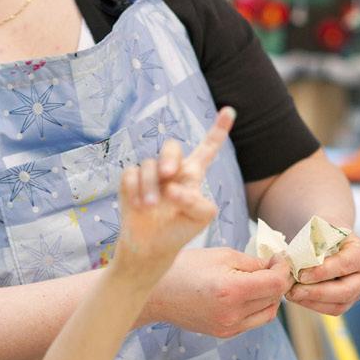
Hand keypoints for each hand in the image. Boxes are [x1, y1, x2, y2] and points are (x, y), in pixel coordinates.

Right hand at [115, 108, 233, 270]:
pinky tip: (139, 206)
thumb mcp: (201, 219)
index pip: (207, 149)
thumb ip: (197, 201)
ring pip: (149, 164)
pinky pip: (130, 173)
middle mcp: (171, 170)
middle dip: (169, 157)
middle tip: (168, 174)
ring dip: (150, 187)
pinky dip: (135, 190)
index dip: (218, 130)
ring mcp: (150, 175)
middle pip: (171, 146)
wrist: (152, 248)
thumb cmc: (180, 231)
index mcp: (193, 175)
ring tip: (151, 207)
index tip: (229, 110)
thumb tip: (171, 188)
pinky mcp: (130, 181)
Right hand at [150, 245, 292, 337]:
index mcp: (232, 290)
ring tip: (259, 280)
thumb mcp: (220, 255)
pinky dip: (256, 307)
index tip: (278, 258)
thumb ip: (251, 262)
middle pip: (275, 298)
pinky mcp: (224, 333)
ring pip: (267, 313)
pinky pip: (252, 321)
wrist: (155, 294)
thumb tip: (272, 266)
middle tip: (270, 265)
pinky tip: (245, 293)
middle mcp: (233, 314)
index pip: (276, 283)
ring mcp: (229, 327)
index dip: (283, 268)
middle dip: (278, 280)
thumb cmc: (183, 268)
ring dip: (270, 296)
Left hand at [286, 232, 359, 314]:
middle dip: (317, 292)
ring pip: (338, 305)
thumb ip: (311, 244)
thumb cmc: (322, 232)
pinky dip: (312, 305)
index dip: (322, 272)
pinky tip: (297, 297)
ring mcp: (357, 291)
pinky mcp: (346, 301)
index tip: (301, 274)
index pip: (344, 264)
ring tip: (291, 294)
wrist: (326, 239)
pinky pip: (330, 309)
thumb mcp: (318, 230)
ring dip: (312, 302)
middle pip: (345, 291)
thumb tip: (295, 264)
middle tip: (293, 291)